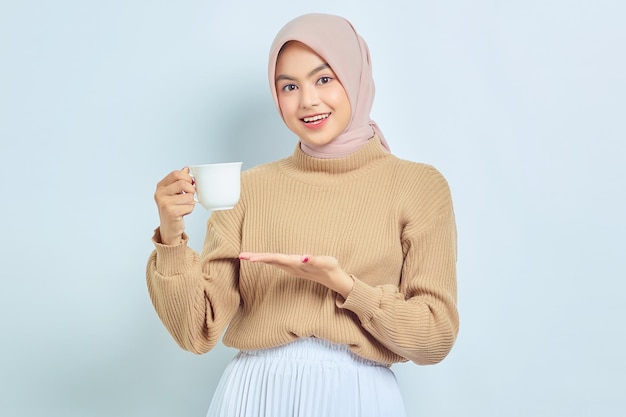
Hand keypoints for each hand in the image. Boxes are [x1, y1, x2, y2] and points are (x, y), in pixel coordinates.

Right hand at [154, 167, 195, 244]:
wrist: (169, 227)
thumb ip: (179, 180)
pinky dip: (190, 209)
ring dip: (191, 202)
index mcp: (160, 186)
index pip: (176, 174)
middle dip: (191, 190)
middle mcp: (160, 193)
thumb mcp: (175, 193)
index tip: (190, 183)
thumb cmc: (173, 208)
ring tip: (184, 206)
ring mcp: (164, 203)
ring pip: (189, 196)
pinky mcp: (171, 212)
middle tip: (190, 195)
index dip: (187, 177)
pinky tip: (183, 212)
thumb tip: (186, 168)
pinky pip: (189, 206)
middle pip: (182, 183)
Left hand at [238, 252, 353, 297]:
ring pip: (272, 262)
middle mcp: (291, 267)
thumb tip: (302, 258)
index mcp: (296, 264)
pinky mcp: (293, 267)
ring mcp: (292, 268)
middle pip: (271, 261)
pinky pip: (277, 262)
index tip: (251, 258)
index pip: (276, 259)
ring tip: (247, 256)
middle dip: (256, 258)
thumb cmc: (330, 268)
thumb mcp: (325, 262)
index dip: (263, 258)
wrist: (334, 279)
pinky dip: (268, 259)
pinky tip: (262, 258)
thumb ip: (313, 260)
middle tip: (241, 256)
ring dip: (260, 259)